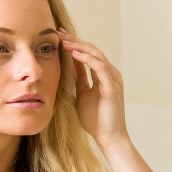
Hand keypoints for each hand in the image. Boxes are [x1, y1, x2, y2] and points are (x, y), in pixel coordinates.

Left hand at [58, 28, 129, 152]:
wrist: (108, 137)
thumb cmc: (95, 119)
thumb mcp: (82, 94)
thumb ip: (79, 78)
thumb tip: (71, 63)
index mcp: (103, 75)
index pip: (89, 53)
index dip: (74, 43)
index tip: (59, 37)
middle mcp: (110, 74)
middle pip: (92, 50)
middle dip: (75, 40)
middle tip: (59, 33)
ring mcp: (112, 79)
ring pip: (96, 55)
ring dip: (79, 46)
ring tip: (64, 42)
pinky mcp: (111, 87)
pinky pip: (99, 67)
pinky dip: (87, 59)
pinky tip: (74, 54)